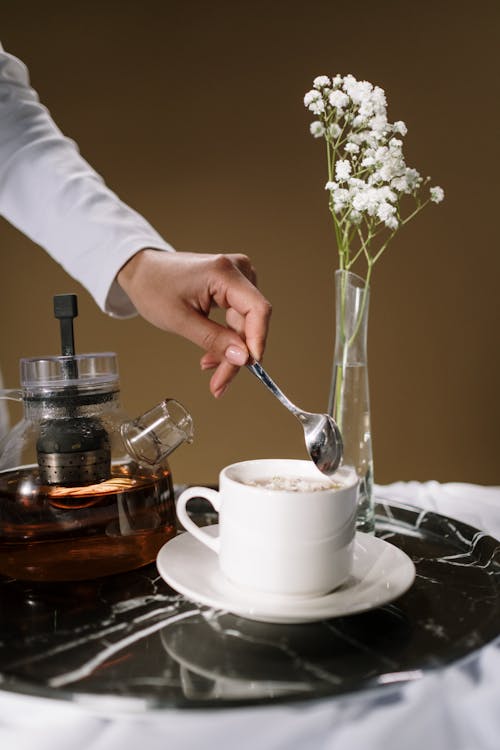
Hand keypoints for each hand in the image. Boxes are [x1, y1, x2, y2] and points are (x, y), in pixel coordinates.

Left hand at [117, 249, 271, 396]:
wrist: (142, 272)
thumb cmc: (153, 287)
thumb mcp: (180, 320)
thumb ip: (214, 340)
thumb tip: (242, 358)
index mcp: (223, 272)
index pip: (257, 309)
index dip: (257, 339)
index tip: (248, 365)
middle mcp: (236, 269)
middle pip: (251, 320)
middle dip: (237, 354)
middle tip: (220, 381)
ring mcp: (235, 277)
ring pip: (246, 323)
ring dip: (231, 349)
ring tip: (211, 368)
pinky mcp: (232, 286)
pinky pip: (238, 318)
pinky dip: (227, 338)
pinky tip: (213, 353)